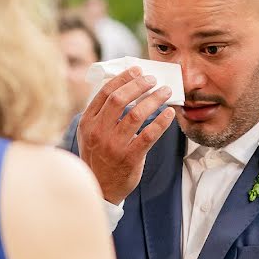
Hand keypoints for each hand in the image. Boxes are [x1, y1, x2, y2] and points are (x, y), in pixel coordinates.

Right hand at [77, 67, 175, 203]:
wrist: (100, 189)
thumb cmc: (99, 158)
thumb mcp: (89, 134)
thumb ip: (100, 114)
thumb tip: (122, 89)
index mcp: (87, 122)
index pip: (105, 93)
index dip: (122, 78)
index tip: (136, 70)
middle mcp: (98, 132)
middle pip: (120, 99)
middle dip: (139, 85)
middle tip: (153, 79)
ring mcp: (114, 145)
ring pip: (136, 114)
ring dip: (154, 99)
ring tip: (165, 92)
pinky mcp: (130, 157)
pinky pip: (149, 134)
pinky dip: (161, 121)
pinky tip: (170, 113)